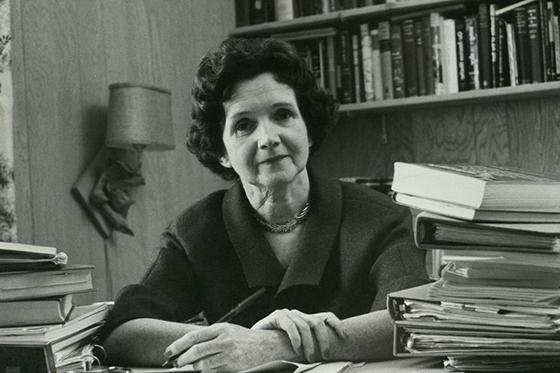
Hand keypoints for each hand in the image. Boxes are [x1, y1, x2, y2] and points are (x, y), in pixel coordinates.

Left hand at [164, 323, 294, 371]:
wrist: (268, 346)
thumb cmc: (245, 338)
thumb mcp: (228, 330)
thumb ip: (209, 336)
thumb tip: (188, 345)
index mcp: (221, 329)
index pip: (194, 337)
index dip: (178, 345)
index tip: (169, 352)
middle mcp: (224, 341)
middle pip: (196, 352)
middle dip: (182, 360)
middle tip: (176, 363)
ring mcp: (229, 355)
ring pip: (203, 365)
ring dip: (195, 367)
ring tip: (195, 366)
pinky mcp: (233, 368)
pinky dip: (207, 372)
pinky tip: (208, 369)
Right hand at [251, 309, 347, 361]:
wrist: (253, 341)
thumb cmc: (276, 345)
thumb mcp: (297, 344)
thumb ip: (309, 344)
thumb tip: (326, 354)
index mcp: (305, 319)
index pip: (325, 317)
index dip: (336, 325)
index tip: (344, 337)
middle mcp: (298, 314)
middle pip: (317, 322)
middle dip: (324, 340)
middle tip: (325, 355)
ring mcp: (287, 314)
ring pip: (305, 326)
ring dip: (309, 344)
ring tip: (309, 357)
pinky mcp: (277, 316)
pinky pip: (290, 326)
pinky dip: (295, 338)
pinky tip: (296, 349)